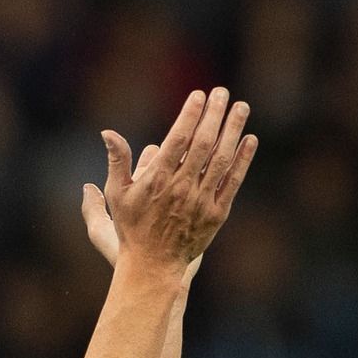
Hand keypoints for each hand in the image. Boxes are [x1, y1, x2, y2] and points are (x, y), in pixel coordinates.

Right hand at [93, 87, 256, 273]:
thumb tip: (108, 132)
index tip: (199, 95)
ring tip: (241, 107)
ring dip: (233, 130)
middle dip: (214, 115)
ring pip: (221, 159)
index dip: (190, 114)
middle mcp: (182, 188)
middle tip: (222, 92)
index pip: (178, 139)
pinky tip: (249, 139)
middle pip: (203, 144)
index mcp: (158, 180)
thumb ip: (117, 160)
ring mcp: (201, 201)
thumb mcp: (117, 194)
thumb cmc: (132, 227)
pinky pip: (232, 182)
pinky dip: (242, 160)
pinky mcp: (216, 214)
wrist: (154, 265)